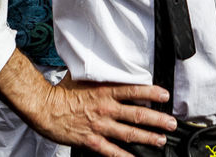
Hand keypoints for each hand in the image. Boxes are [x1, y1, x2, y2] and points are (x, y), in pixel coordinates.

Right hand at [20, 78, 175, 156]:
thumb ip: (99, 77)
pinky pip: (112, 151)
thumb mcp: (83, 77)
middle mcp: (106, 109)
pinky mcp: (91, 141)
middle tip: (171, 124)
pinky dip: (125, 156)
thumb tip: (109, 69)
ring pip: (129, 134)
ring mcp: (100, 126)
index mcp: (105, 92)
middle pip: (137, 115)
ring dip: (147, 138)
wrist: (44, 107)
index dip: (152, 93)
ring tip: (160, 140)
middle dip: (157, 120)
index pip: (134, 91)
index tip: (165, 96)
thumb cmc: (62, 92)